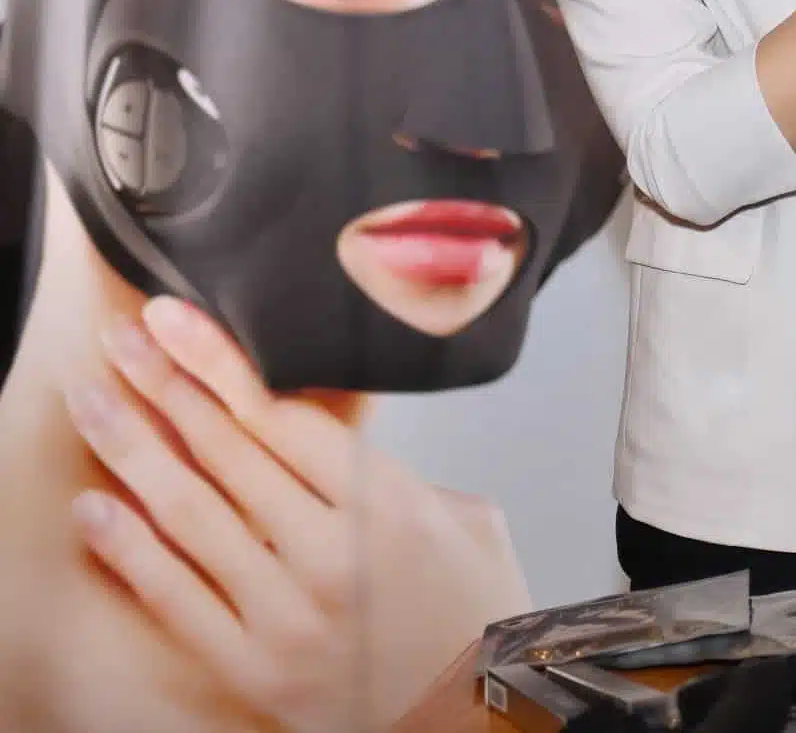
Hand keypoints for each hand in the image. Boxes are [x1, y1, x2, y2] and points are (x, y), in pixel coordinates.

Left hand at [67, 296, 531, 732]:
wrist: (481, 712)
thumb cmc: (478, 612)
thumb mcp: (467, 517)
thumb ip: (396, 475)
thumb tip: (330, 438)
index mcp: (389, 507)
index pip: (282, 416)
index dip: (219, 363)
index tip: (172, 321)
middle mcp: (330, 555)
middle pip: (227, 452)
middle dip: (165, 388)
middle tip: (120, 344)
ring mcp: (285, 614)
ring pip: (190, 515)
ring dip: (132, 452)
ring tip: (94, 403)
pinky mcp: (253, 666)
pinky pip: (176, 596)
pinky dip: (129, 549)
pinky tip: (96, 508)